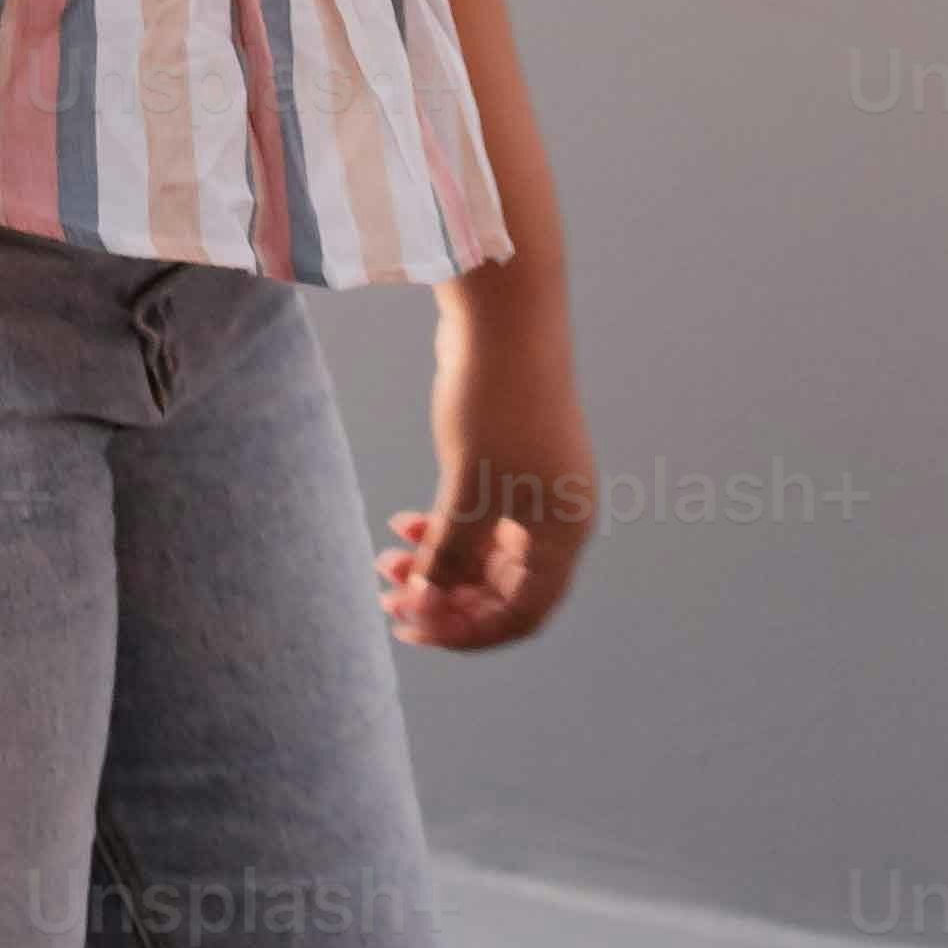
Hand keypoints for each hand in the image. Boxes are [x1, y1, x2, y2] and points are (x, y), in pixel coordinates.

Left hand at [380, 279, 593, 652]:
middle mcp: (555, 516)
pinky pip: (475, 515)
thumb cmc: (494, 403)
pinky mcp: (509, 457)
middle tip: (389, 599)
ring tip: (384, 564)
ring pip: (483, 550)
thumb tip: (427, 603)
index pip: (520, 614)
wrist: (503, 315)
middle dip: (444, 596)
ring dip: (437, 562)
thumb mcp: (466, 490)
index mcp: (563, 533)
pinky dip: (441, 526)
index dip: (468, 632)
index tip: (415, 628)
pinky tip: (400, 524)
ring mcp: (534, 485)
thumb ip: (450, 554)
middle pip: (500, 586)